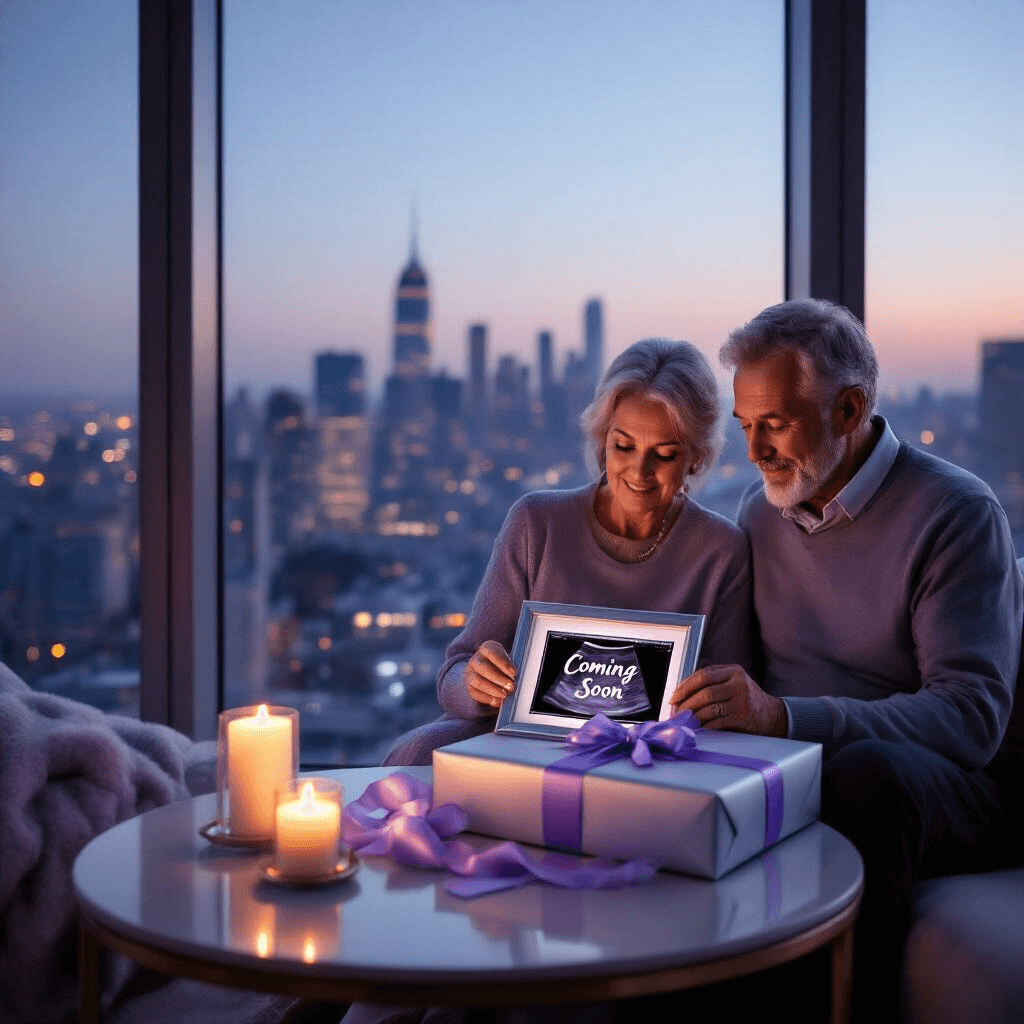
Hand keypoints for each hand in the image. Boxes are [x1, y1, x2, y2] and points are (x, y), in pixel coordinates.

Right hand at [465, 640, 516, 709]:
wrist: (488, 675)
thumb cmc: (502, 667)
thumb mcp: (508, 662)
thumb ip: (512, 667)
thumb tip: (518, 677)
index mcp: (487, 649)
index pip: (492, 652)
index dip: (503, 662)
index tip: (514, 672)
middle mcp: (476, 659)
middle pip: (484, 667)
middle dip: (499, 678)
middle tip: (511, 686)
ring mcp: (470, 673)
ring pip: (477, 681)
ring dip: (492, 689)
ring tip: (504, 694)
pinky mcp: (469, 687)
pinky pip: (475, 693)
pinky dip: (487, 698)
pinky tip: (497, 700)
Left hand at [671, 664, 786, 736]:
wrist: (772, 716)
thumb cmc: (746, 700)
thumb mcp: (732, 684)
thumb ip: (711, 684)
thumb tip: (680, 695)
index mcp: (733, 671)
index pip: (703, 675)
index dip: (685, 686)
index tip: (674, 696)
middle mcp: (739, 684)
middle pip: (705, 692)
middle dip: (686, 703)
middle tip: (676, 712)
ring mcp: (742, 700)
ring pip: (710, 707)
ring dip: (693, 716)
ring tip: (684, 721)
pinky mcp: (743, 717)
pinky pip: (717, 721)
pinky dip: (704, 725)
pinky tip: (697, 728)